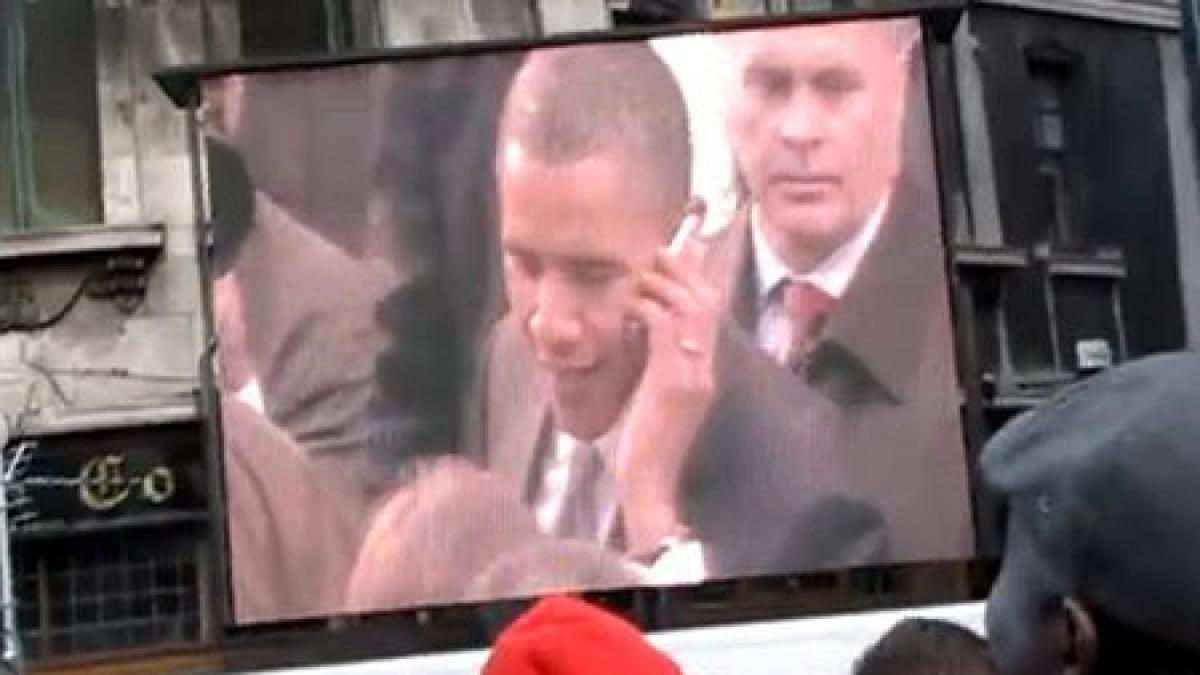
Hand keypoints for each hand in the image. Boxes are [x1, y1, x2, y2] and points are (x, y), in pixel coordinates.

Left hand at [618, 237, 720, 557]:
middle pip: (705, 301)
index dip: (693, 280)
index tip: (674, 256)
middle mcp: (705, 369)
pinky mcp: (674, 381)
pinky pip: (663, 326)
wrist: (650, 486)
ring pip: (688, 307)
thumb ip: (651, 367)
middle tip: (654, 251)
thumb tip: (633, 337)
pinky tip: (624, 306)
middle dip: (680, 270)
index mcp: (703, 373)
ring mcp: (694, 374)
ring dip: (661, 284)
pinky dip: (643, 308)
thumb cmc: (642, 448)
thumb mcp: (651, 399)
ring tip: (636, 273)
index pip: (708, 314)